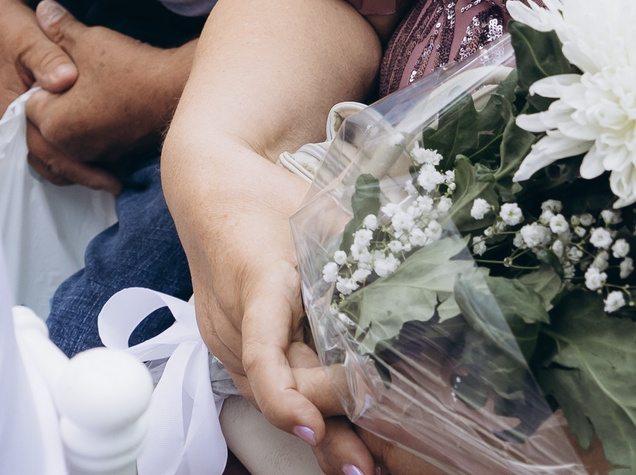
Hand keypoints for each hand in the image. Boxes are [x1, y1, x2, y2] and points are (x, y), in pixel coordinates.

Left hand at [19, 1, 192, 189]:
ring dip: (66, 121)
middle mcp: (69, 148)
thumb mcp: (89, 40)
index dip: (41, 81)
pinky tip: (96, 113)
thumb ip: (59, 28)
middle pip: (43, 126)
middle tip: (66, 80)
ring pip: (64, 139)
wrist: (179, 92)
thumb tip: (42, 8)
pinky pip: (88, 149)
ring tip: (79, 95)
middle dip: (49, 104)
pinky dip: (86, 134)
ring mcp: (93, 155)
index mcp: (54, 124)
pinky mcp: (114, 157)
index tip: (58, 67)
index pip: (28, 103)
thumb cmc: (131, 69)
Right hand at [176, 138, 370, 474]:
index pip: (263, 351)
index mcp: (256, 282)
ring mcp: (228, 340)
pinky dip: (300, 408)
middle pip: (280, 386)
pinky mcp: (233, 346)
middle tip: (374, 461)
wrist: (209, 187)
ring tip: (363, 464)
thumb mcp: (320, 214)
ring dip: (317, 428)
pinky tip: (331, 435)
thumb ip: (362, 251)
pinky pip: (267, 382)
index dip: (285, 397)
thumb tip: (426, 275)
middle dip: (327, 425)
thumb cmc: (269, 196)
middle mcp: (234, 322)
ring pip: (274, 393)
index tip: (311, 427)